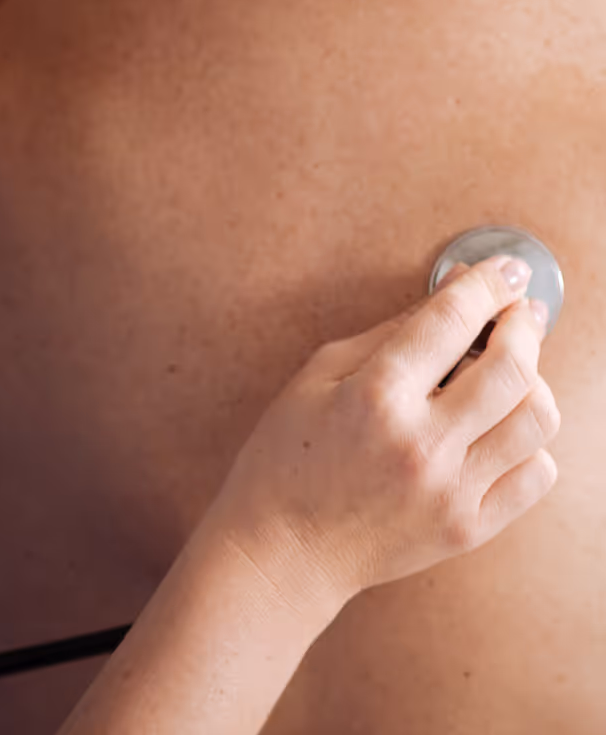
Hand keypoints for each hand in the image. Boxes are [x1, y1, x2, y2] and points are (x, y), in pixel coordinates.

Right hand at [207, 256, 557, 615]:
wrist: (282, 549)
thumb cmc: (286, 457)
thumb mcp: (316, 377)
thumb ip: (385, 334)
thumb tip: (446, 299)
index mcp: (375, 397)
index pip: (450, 321)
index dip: (485, 285)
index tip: (503, 269)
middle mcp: (421, 443)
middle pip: (512, 367)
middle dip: (523, 324)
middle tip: (518, 310)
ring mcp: (451, 491)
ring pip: (536, 420)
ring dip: (533, 381)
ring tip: (511, 369)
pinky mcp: (468, 528)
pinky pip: (534, 475)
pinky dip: (530, 440)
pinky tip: (502, 427)